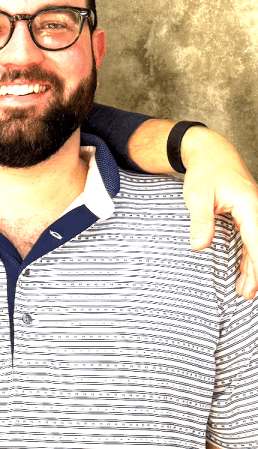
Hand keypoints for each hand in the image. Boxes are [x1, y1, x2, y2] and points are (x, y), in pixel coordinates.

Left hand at [181, 127, 257, 298]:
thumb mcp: (196, 197)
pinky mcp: (250, 214)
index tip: (253, 286)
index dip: (256, 266)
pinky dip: (250, 255)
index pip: (256, 241)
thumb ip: (201, 221)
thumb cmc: (204, 173)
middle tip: (247, 295)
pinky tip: (245, 272)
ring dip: (253, 267)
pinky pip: (253, 238)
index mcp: (248, 205)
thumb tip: (199, 246)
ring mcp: (256, 212)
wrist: (211, 153)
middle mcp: (257, 209)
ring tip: (246, 291)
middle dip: (256, 272)